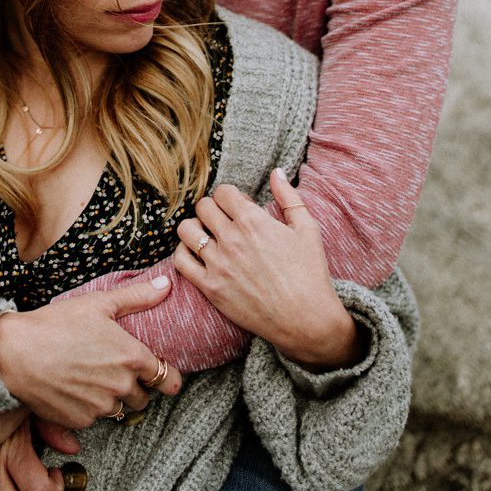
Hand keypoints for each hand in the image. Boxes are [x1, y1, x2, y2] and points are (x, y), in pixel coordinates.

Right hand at [0, 277, 184, 428]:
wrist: (12, 354)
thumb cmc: (55, 325)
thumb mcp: (99, 304)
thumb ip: (137, 297)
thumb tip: (166, 285)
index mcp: (132, 357)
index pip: (167, 379)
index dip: (167, 378)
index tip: (164, 377)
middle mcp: (121, 386)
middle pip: (143, 398)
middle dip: (136, 387)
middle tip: (116, 372)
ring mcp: (100, 407)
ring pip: (118, 409)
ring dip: (112, 399)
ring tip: (92, 379)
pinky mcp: (78, 421)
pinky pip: (93, 419)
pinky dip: (88, 408)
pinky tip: (74, 389)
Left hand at [174, 170, 362, 370]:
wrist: (304, 318)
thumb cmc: (310, 272)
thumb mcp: (307, 228)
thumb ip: (288, 197)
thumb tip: (277, 172)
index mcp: (253, 221)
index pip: (223, 192)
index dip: (232, 197)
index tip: (241, 209)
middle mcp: (231, 239)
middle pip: (202, 207)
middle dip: (213, 210)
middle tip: (225, 222)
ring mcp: (217, 264)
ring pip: (186, 230)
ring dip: (195, 228)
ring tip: (209, 237)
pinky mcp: (210, 287)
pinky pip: (180, 261)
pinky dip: (185, 253)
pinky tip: (199, 255)